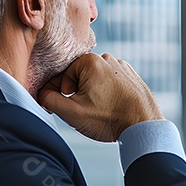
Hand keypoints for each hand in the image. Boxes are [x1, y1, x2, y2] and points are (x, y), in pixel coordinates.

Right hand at [38, 53, 162, 141]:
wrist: (143, 126)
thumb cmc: (109, 119)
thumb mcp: (70, 112)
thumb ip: (48, 99)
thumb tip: (42, 93)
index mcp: (91, 61)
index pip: (64, 74)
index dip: (62, 93)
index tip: (69, 106)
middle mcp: (108, 59)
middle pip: (80, 76)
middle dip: (78, 93)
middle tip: (86, 111)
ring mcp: (123, 67)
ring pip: (96, 81)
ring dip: (93, 94)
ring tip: (101, 111)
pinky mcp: (133, 77)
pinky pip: (112, 84)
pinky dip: (109, 94)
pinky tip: (113, 108)